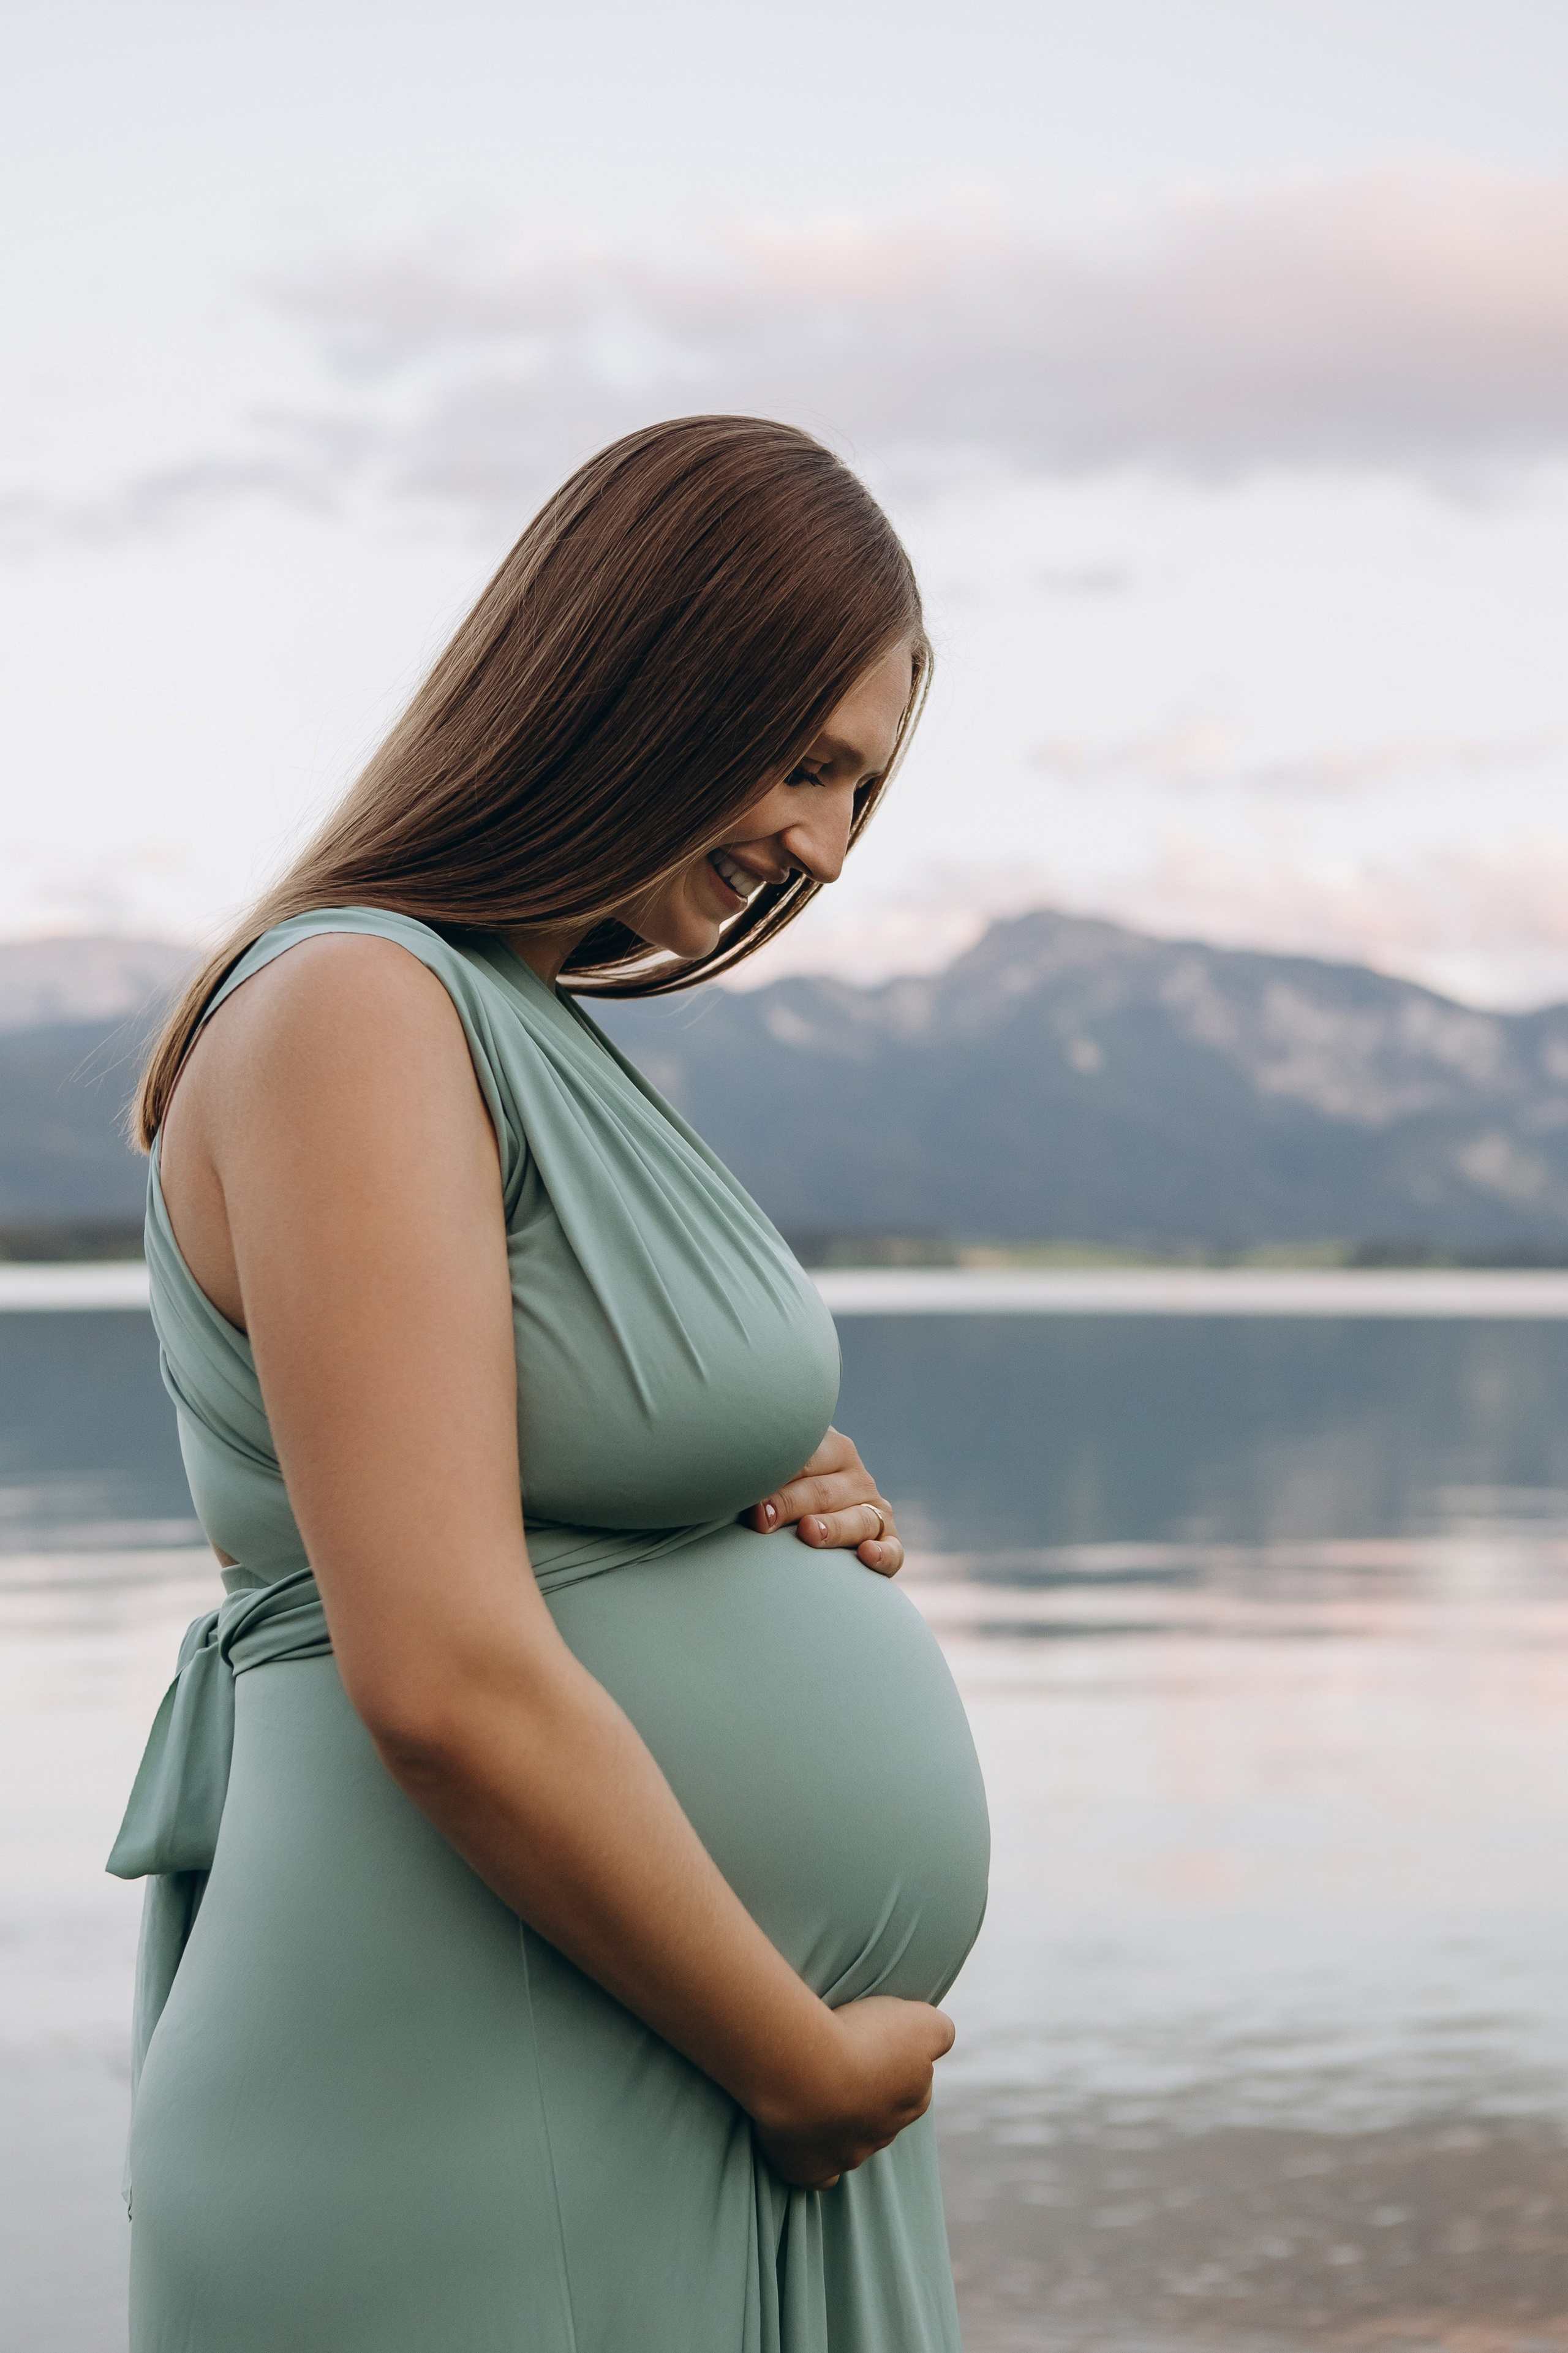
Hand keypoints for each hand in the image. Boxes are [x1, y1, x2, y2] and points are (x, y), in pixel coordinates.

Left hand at [747, 1428, 903, 1576]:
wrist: (807, 1504)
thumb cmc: (776, 1489)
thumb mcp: (772, 1472)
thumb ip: (757, 1472)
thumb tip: (725, 1486)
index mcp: (828, 1447)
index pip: (802, 1457)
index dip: (775, 1474)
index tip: (746, 1493)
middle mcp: (854, 1474)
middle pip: (823, 1491)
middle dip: (791, 1503)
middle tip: (761, 1517)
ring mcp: (873, 1506)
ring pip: (859, 1518)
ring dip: (833, 1526)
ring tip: (808, 1533)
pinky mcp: (886, 1538)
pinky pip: (893, 1549)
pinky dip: (884, 1554)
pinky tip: (867, 1556)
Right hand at [750, 1995, 954, 2189]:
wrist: (808, 2075)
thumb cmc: (860, 2041)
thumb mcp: (919, 2021)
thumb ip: (937, 2031)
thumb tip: (939, 2038)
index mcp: (913, 2100)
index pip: (915, 2082)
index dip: (894, 2059)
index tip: (872, 2038)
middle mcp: (886, 2134)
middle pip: (882, 2115)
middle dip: (868, 2094)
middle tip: (839, 2063)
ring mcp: (849, 2156)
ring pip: (852, 2145)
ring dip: (839, 2123)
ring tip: (813, 2091)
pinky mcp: (813, 2171)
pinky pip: (821, 2175)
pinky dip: (817, 2161)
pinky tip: (806, 2141)